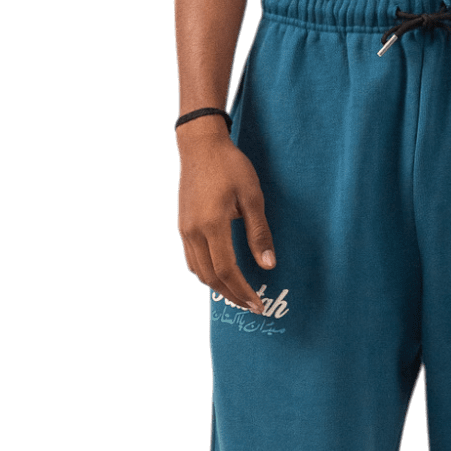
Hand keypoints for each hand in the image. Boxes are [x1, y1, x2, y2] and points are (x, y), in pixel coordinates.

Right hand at [176, 119, 276, 313]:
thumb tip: (268, 265)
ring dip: (217, 287)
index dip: (242, 291)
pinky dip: (205, 273)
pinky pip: (191, 259)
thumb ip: (259, 232)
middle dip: (231, 295)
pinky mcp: (182, 225)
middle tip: (251, 306)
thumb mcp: (252, 197)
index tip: (258, 304)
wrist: (200, 145)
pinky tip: (219, 274)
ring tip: (238, 294)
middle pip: (210, 276)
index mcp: (211, 225)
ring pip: (197, 270)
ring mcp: (183, 229)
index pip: (226, 270)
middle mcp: (192, 231)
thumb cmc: (230, 166)